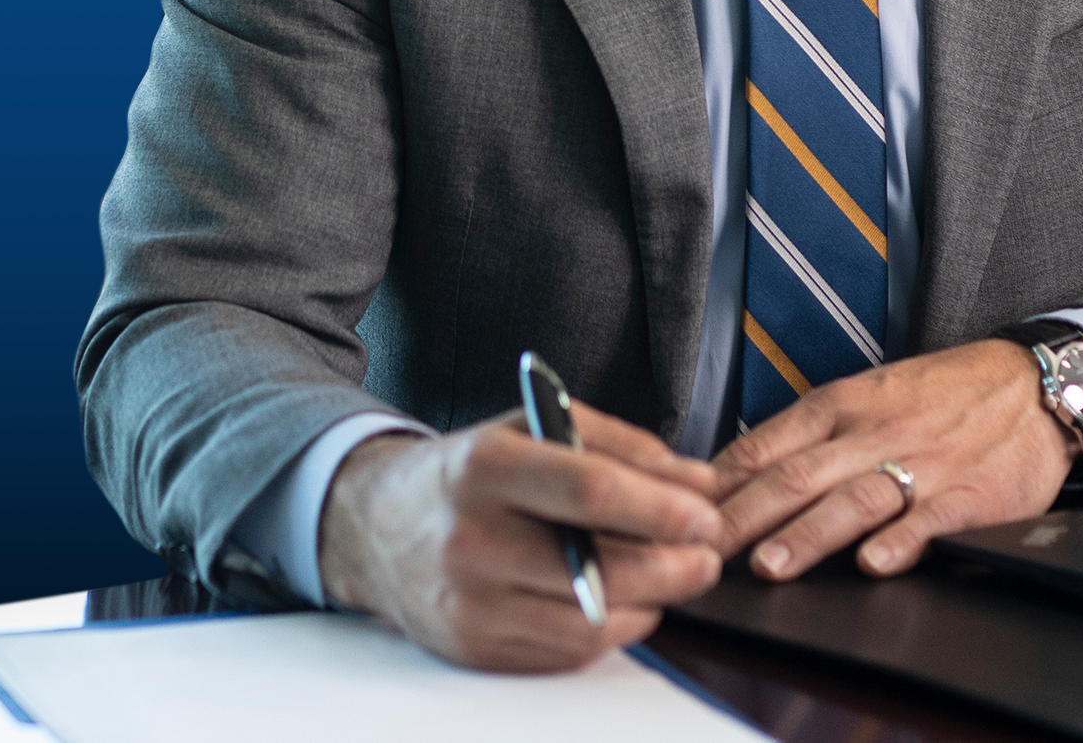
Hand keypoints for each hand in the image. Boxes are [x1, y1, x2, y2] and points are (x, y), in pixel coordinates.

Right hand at [316, 406, 722, 671]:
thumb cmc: (470, 474)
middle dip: (673, 568)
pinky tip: (619, 601)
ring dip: (649, 605)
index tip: (707, 515)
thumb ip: (621, 446)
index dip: (661, 508)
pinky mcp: (472, 648)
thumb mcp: (533, 430)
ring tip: (669, 577)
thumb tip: (699, 482)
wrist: (374, 527)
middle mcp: (470, 540)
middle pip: (598, 571)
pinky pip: (566, 652)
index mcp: (485, 468)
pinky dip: (609, 630)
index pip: (590, 492)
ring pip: (590, 623)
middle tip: (708, 556)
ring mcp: (468, 604)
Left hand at [711, 338, 1068, 580]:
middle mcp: (873, 433)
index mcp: (841, 406)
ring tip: (771, 566)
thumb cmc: (943, 395)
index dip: (718, 483)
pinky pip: (930, 520)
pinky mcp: (969, 495)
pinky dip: (901, 542)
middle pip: (797, 476)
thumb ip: (808, 437)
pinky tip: (875, 565)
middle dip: (743, 517)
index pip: (765, 443)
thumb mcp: (868, 396)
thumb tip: (731, 477)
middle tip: (701, 550)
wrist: (1035, 385)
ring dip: (809, 534)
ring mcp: (921, 464)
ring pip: (855, 499)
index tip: (678, 514)